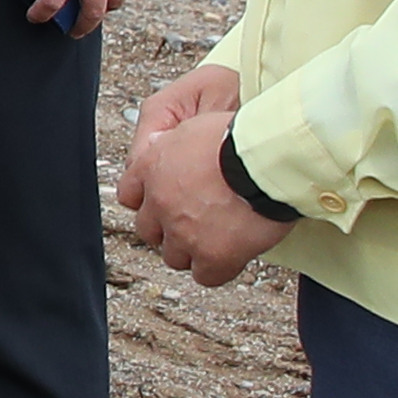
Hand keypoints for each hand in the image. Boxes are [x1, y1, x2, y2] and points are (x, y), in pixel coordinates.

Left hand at [116, 62, 287, 284]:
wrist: (268, 156)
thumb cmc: (242, 133)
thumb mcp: (197, 122)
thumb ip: (176, 142)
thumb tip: (172, 151)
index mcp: (150, 166)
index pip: (129, 194)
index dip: (149, 200)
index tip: (165, 201)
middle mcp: (159, 201)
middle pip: (149, 229)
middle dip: (169, 228)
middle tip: (194, 221)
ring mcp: (183, 231)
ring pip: (174, 255)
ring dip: (192, 249)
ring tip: (216, 238)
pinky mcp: (211, 255)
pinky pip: (204, 276)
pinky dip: (217, 269)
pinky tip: (232, 255)